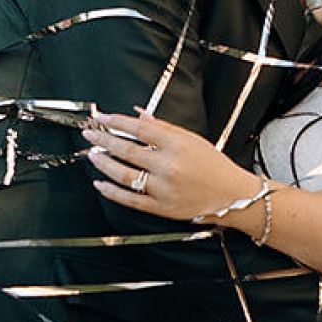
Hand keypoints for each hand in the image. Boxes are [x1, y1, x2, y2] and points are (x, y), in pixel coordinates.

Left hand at [85, 110, 262, 227]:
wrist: (232, 195)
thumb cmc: (213, 165)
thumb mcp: (192, 139)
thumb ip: (162, 127)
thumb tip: (137, 113)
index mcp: (178, 145)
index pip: (140, 129)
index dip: (117, 123)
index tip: (102, 118)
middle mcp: (169, 167)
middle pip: (128, 151)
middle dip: (104, 141)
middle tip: (89, 135)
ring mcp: (164, 189)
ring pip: (125, 176)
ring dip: (104, 165)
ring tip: (92, 156)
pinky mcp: (162, 208)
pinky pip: (131, 200)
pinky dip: (112, 192)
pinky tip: (100, 183)